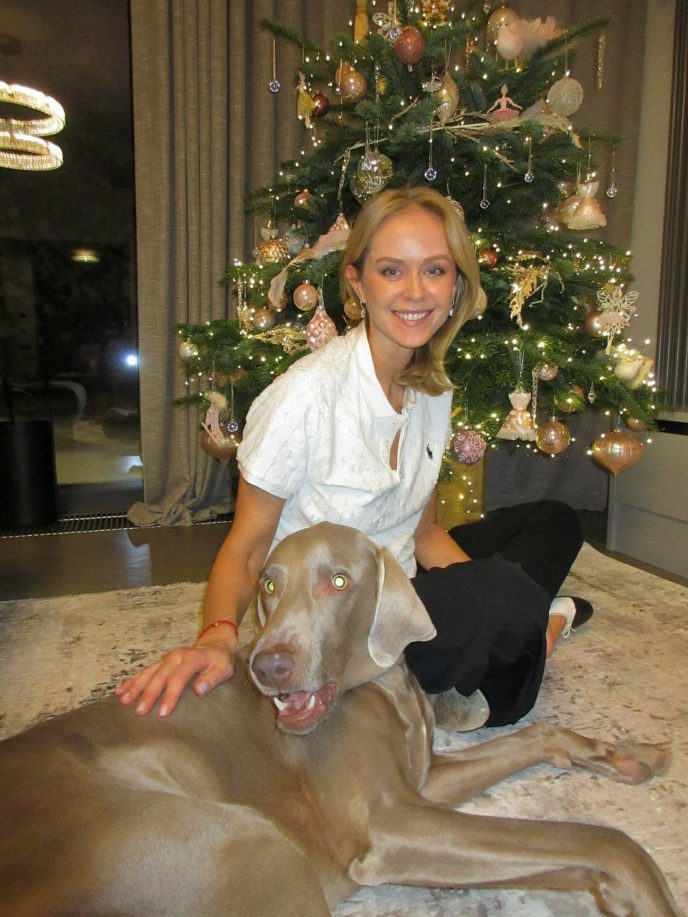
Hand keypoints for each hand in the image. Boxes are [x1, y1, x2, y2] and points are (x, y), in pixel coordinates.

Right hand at [115, 638, 235, 716]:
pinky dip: (132, 680)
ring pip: (148, 672)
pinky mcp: (161, 662)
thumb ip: (213, 679)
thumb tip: (199, 690)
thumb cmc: (220, 660)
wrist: (214, 644)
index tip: (163, 713)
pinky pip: (144, 671)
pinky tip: (121, 690)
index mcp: (192, 658)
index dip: (170, 695)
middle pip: (160, 676)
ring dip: (136, 686)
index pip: (179, 677)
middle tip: (140, 712)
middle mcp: (176, 657)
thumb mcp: (224, 669)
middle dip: (149, 694)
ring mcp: (167, 658)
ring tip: (124, 701)